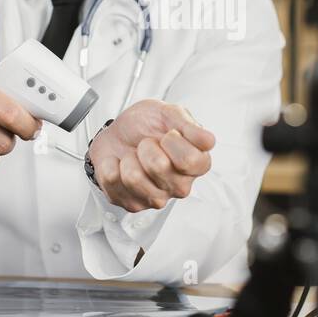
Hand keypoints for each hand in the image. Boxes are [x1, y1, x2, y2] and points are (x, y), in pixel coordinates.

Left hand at [87, 99, 215, 212]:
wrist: (118, 134)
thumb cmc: (145, 125)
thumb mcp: (168, 112)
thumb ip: (188, 124)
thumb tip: (207, 141)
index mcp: (196, 163)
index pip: (191, 160)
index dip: (173, 141)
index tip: (168, 134)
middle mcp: (180, 185)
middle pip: (160, 166)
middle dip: (146, 147)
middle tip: (147, 144)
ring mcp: (157, 197)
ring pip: (134, 177)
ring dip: (128, 158)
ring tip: (134, 155)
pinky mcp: (133, 204)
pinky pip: (113, 181)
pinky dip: (110, 165)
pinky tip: (121, 165)